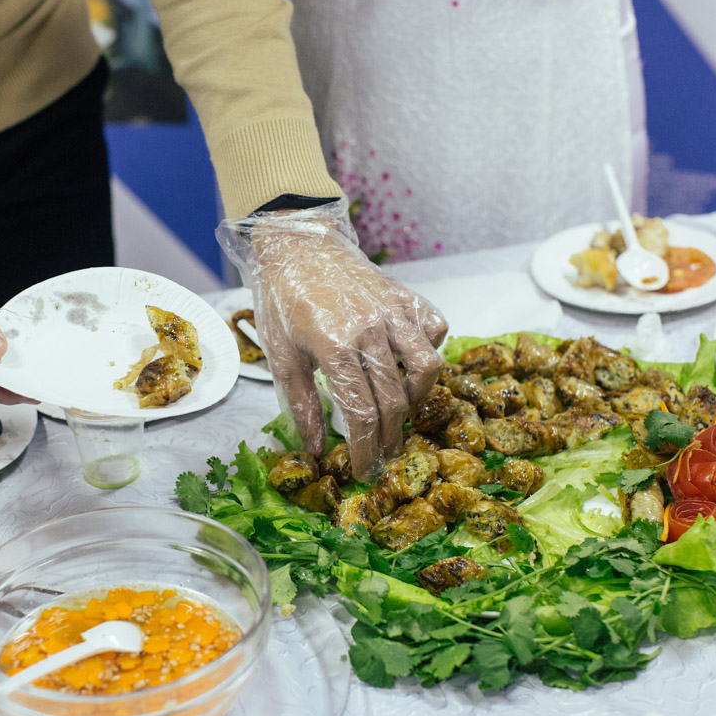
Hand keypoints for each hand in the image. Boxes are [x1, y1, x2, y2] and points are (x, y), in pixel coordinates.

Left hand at [248, 209, 447, 473]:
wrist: (298, 246)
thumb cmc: (283, 301)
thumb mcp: (282, 356)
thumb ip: (301, 404)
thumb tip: (316, 449)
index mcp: (335, 346)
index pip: (362, 413)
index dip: (367, 448)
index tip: (365, 470)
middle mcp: (370, 329)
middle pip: (395, 400)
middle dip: (391, 437)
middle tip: (383, 454)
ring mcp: (393, 311)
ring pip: (427, 367)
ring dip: (418, 398)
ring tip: (400, 412)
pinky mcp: (406, 297)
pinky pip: (434, 329)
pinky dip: (429, 351)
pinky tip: (408, 364)